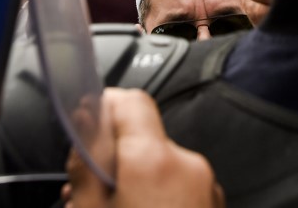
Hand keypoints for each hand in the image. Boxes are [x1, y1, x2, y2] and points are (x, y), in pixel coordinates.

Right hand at [63, 89, 223, 207]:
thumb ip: (84, 164)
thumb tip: (84, 123)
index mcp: (155, 159)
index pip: (131, 100)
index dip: (104, 107)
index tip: (86, 127)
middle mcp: (188, 165)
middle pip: (143, 139)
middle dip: (115, 157)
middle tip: (87, 189)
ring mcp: (207, 187)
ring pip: (160, 167)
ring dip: (135, 181)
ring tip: (111, 207)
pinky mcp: (214, 204)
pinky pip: (178, 188)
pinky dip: (157, 197)